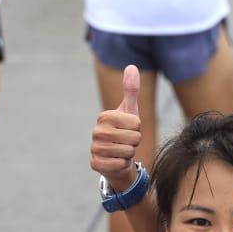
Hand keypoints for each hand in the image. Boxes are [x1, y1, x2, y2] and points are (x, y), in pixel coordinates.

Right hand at [90, 65, 141, 190]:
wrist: (117, 157)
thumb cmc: (125, 132)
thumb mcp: (131, 111)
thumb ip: (131, 90)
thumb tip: (131, 66)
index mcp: (104, 116)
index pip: (136, 123)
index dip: (137, 128)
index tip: (129, 129)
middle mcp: (97, 131)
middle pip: (134, 138)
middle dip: (135, 142)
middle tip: (127, 142)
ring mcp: (94, 148)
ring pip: (127, 152)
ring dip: (129, 153)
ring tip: (122, 150)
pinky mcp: (95, 164)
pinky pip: (119, 164)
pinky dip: (122, 164)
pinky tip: (116, 161)